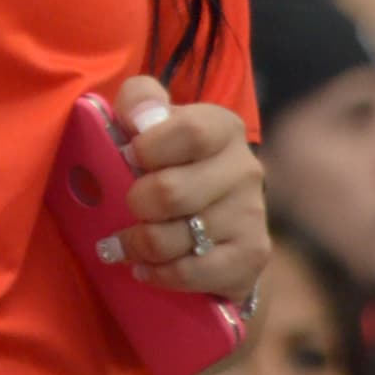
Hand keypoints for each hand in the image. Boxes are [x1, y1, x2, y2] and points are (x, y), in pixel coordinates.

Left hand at [108, 75, 268, 306]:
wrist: (215, 221)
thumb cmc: (170, 162)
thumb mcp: (152, 121)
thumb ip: (140, 101)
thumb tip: (139, 117)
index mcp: (222, 127)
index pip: (190, 132)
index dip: (149, 148)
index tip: (127, 157)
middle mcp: (245, 168)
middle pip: (171, 192)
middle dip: (135, 203)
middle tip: (126, 206)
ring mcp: (252, 215)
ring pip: (175, 238)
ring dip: (138, 244)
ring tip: (123, 244)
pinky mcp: (251, 257)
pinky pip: (192, 273)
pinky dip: (159, 274)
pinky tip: (145, 268)